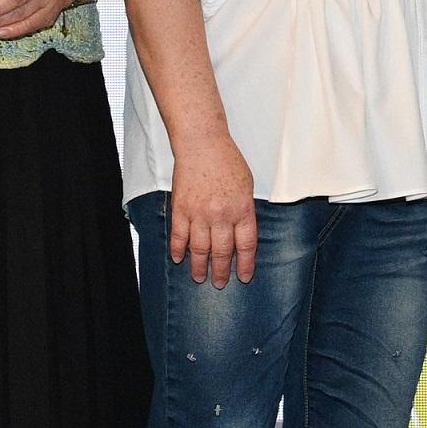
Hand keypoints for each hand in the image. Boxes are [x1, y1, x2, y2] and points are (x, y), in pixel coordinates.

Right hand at [168, 134, 257, 286]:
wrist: (203, 144)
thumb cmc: (227, 161)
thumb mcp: (247, 187)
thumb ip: (244, 211)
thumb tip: (241, 234)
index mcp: (242, 209)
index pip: (246, 245)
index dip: (245, 264)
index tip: (244, 276)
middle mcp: (221, 215)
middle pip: (222, 251)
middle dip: (221, 271)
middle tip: (219, 283)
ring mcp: (199, 213)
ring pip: (199, 248)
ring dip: (199, 266)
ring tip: (199, 277)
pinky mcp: (181, 209)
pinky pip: (179, 235)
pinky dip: (178, 249)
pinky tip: (178, 258)